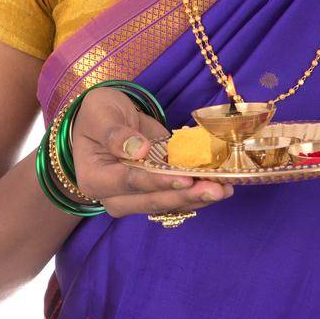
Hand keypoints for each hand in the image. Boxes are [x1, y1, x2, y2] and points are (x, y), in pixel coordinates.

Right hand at [67, 87, 233, 216]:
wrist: (104, 120)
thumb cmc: (98, 115)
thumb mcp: (101, 114)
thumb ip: (116, 133)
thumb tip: (139, 151)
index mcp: (95, 178)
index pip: (129, 182)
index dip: (157, 181)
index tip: (184, 178)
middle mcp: (114, 196)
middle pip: (151, 200)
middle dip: (185, 196)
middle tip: (216, 189)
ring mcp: (135, 197)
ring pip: (167, 204)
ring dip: (197, 198)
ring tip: (225, 189)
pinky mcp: (153, 191)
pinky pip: (175, 197)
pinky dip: (197, 193)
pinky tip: (221, 186)